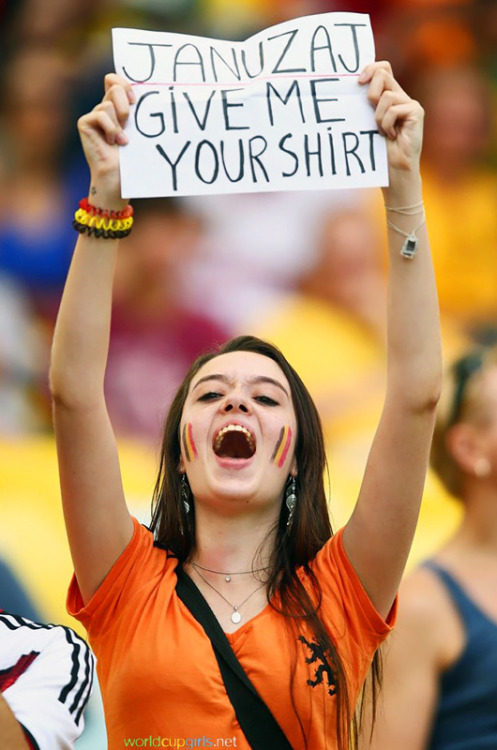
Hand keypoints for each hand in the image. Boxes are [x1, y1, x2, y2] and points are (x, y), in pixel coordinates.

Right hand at [77, 74, 134, 206]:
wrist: (119, 176)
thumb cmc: (132, 157)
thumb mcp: (139, 130)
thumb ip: (138, 111)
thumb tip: (153, 93)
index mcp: (117, 107)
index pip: (114, 79)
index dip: (124, 83)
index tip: (135, 100)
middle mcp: (104, 108)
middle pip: (114, 85)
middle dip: (125, 103)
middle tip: (128, 122)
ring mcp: (94, 115)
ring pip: (109, 104)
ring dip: (119, 124)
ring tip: (122, 140)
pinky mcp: (85, 123)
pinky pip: (101, 114)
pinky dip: (111, 129)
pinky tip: (113, 142)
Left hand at [359, 62, 423, 177]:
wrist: (394, 170)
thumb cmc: (378, 151)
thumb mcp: (367, 123)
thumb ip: (365, 106)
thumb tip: (352, 89)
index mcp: (388, 97)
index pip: (382, 68)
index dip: (370, 68)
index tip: (357, 82)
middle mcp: (400, 96)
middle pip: (383, 74)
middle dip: (370, 92)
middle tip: (369, 110)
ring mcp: (409, 103)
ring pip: (386, 95)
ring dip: (378, 116)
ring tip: (381, 132)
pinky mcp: (416, 112)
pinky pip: (393, 109)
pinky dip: (386, 124)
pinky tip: (391, 136)